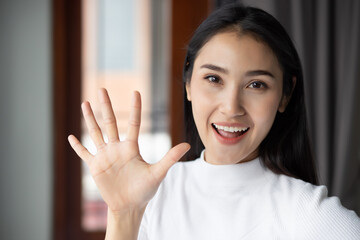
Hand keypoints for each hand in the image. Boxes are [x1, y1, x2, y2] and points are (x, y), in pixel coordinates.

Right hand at [68, 88, 189, 213]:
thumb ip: (170, 158)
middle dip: (106, 106)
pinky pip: (84, 153)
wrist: (130, 206)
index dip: (136, 108)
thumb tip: (188, 144)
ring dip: (90, 119)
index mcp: (131, 147)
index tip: (136, 92)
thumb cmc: (145, 190)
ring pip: (96, 133)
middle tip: (102, 89)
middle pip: (110, 122)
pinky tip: (71, 136)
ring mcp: (105, 156)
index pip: (134, 123)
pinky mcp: (95, 167)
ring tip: (85, 104)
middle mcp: (117, 148)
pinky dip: (77, 146)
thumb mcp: (158, 173)